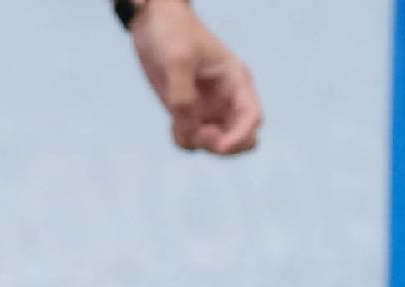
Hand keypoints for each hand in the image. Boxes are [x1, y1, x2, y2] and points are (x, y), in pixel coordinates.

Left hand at [129, 0, 261, 155]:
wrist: (152, 22)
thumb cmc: (173, 31)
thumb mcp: (178, 60)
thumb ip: (183, 97)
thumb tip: (188, 130)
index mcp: (235, 81)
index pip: (252, 118)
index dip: (240, 138)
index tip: (220, 146)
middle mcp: (226, 97)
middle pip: (242, 139)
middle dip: (222, 146)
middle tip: (199, 133)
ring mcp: (208, 106)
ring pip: (216, 144)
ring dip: (199, 144)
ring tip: (179, 125)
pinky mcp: (189, 111)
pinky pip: (193, 139)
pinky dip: (184, 140)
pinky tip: (173, 125)